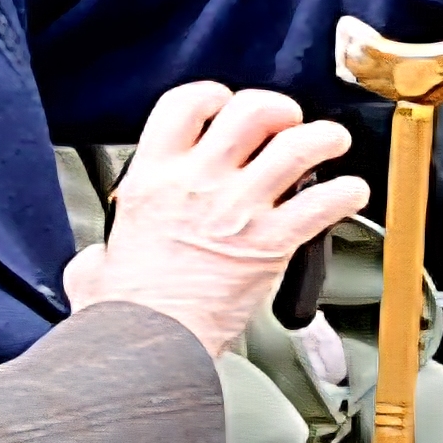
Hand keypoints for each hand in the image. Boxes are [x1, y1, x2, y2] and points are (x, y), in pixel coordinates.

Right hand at [65, 82, 367, 356]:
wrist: (146, 346)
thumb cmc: (124, 313)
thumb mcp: (93, 268)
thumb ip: (101, 254)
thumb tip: (98, 263)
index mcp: (154, 178)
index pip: (187, 103)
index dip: (214, 95)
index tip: (227, 105)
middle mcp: (199, 183)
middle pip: (252, 111)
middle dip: (278, 109)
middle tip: (286, 122)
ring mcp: (238, 210)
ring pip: (297, 147)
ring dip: (323, 138)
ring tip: (331, 142)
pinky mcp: (271, 244)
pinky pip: (324, 205)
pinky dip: (346, 194)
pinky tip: (350, 195)